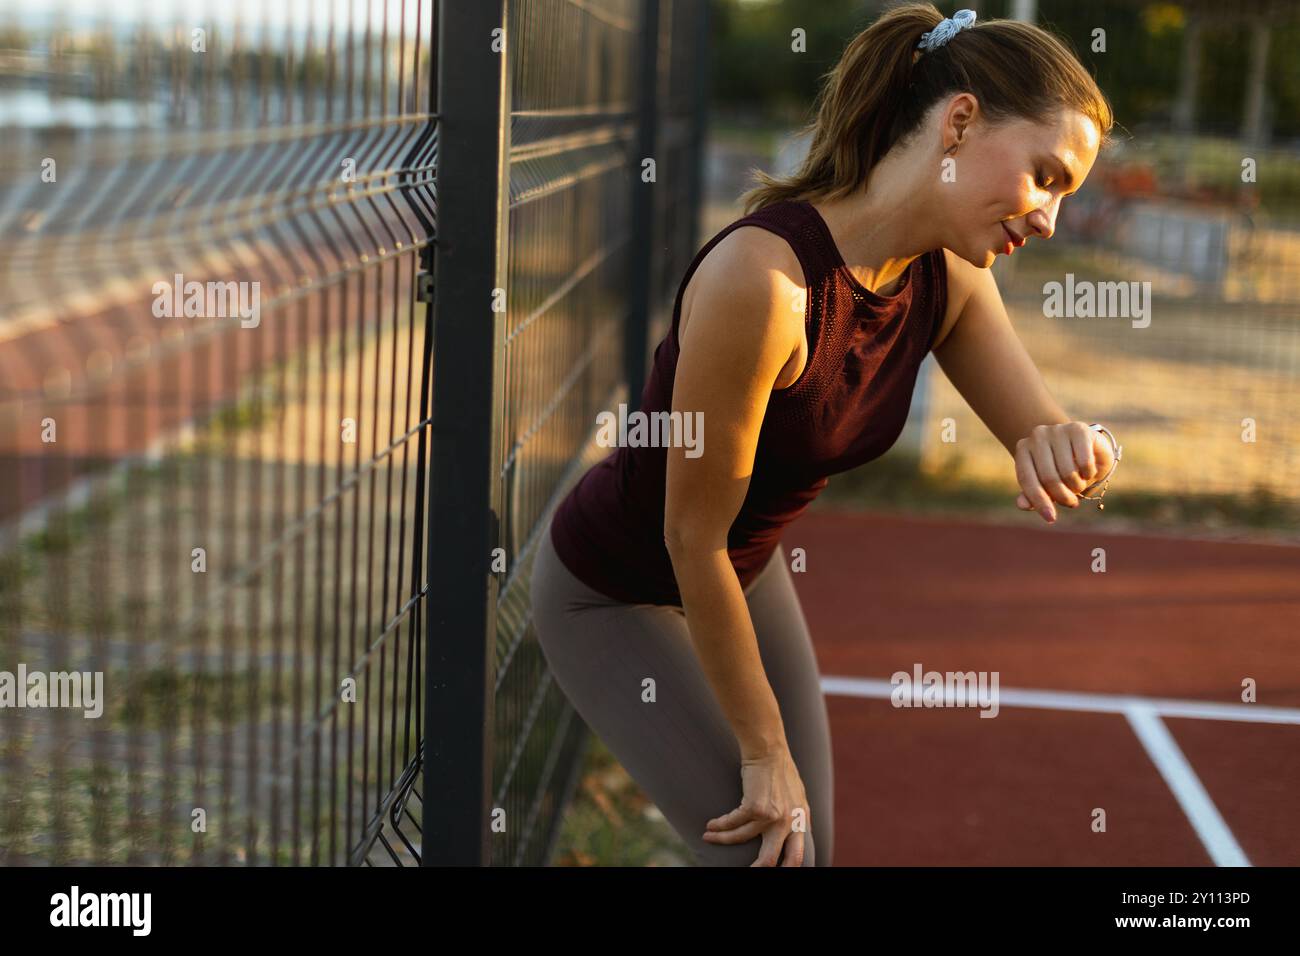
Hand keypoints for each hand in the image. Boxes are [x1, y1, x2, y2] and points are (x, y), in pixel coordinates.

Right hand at [703, 746, 810, 866]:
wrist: (769, 749)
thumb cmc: (780, 768)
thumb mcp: (797, 796)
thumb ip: (795, 816)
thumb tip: (790, 833)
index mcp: (801, 820)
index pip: (797, 855)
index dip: (785, 867)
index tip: (769, 868)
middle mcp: (788, 822)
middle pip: (772, 859)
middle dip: (756, 868)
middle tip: (745, 870)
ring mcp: (772, 816)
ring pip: (741, 838)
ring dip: (722, 839)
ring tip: (709, 837)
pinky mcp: (755, 807)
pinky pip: (732, 822)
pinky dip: (719, 826)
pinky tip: (711, 826)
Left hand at [1013, 422, 1115, 521]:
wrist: (1083, 446)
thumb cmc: (1059, 468)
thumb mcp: (1045, 483)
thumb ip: (1032, 495)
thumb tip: (1022, 505)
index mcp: (1023, 449)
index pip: (1027, 479)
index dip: (1039, 501)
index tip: (1051, 518)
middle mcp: (1037, 436)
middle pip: (1049, 477)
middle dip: (1062, 496)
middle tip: (1071, 502)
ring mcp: (1058, 430)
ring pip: (1068, 472)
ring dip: (1077, 486)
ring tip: (1078, 485)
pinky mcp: (1079, 429)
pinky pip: (1085, 462)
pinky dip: (1088, 474)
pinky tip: (1088, 472)